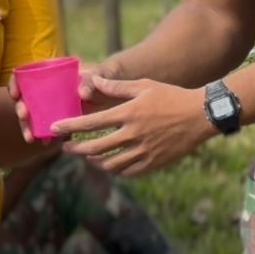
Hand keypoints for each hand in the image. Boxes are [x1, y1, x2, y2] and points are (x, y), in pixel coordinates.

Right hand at [7, 59, 118, 143]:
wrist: (115, 91)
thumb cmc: (103, 76)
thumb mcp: (98, 74)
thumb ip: (90, 80)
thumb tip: (82, 93)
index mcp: (50, 72)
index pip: (25, 75)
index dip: (15, 84)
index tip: (15, 94)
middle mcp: (46, 88)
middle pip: (25, 98)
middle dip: (21, 108)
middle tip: (23, 116)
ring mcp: (52, 104)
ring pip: (33, 115)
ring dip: (28, 126)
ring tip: (30, 137)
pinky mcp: (60, 118)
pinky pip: (47, 126)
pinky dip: (44, 134)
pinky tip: (46, 143)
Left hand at [52, 76, 215, 176]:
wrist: (200, 115)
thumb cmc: (170, 96)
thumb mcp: (143, 86)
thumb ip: (116, 87)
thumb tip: (93, 82)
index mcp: (128, 113)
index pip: (91, 123)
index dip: (70, 127)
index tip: (54, 129)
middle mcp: (133, 134)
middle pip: (95, 148)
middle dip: (76, 149)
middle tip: (66, 147)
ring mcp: (143, 151)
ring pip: (110, 163)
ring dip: (94, 161)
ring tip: (87, 156)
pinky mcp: (154, 162)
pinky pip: (129, 172)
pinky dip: (115, 169)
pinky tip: (110, 164)